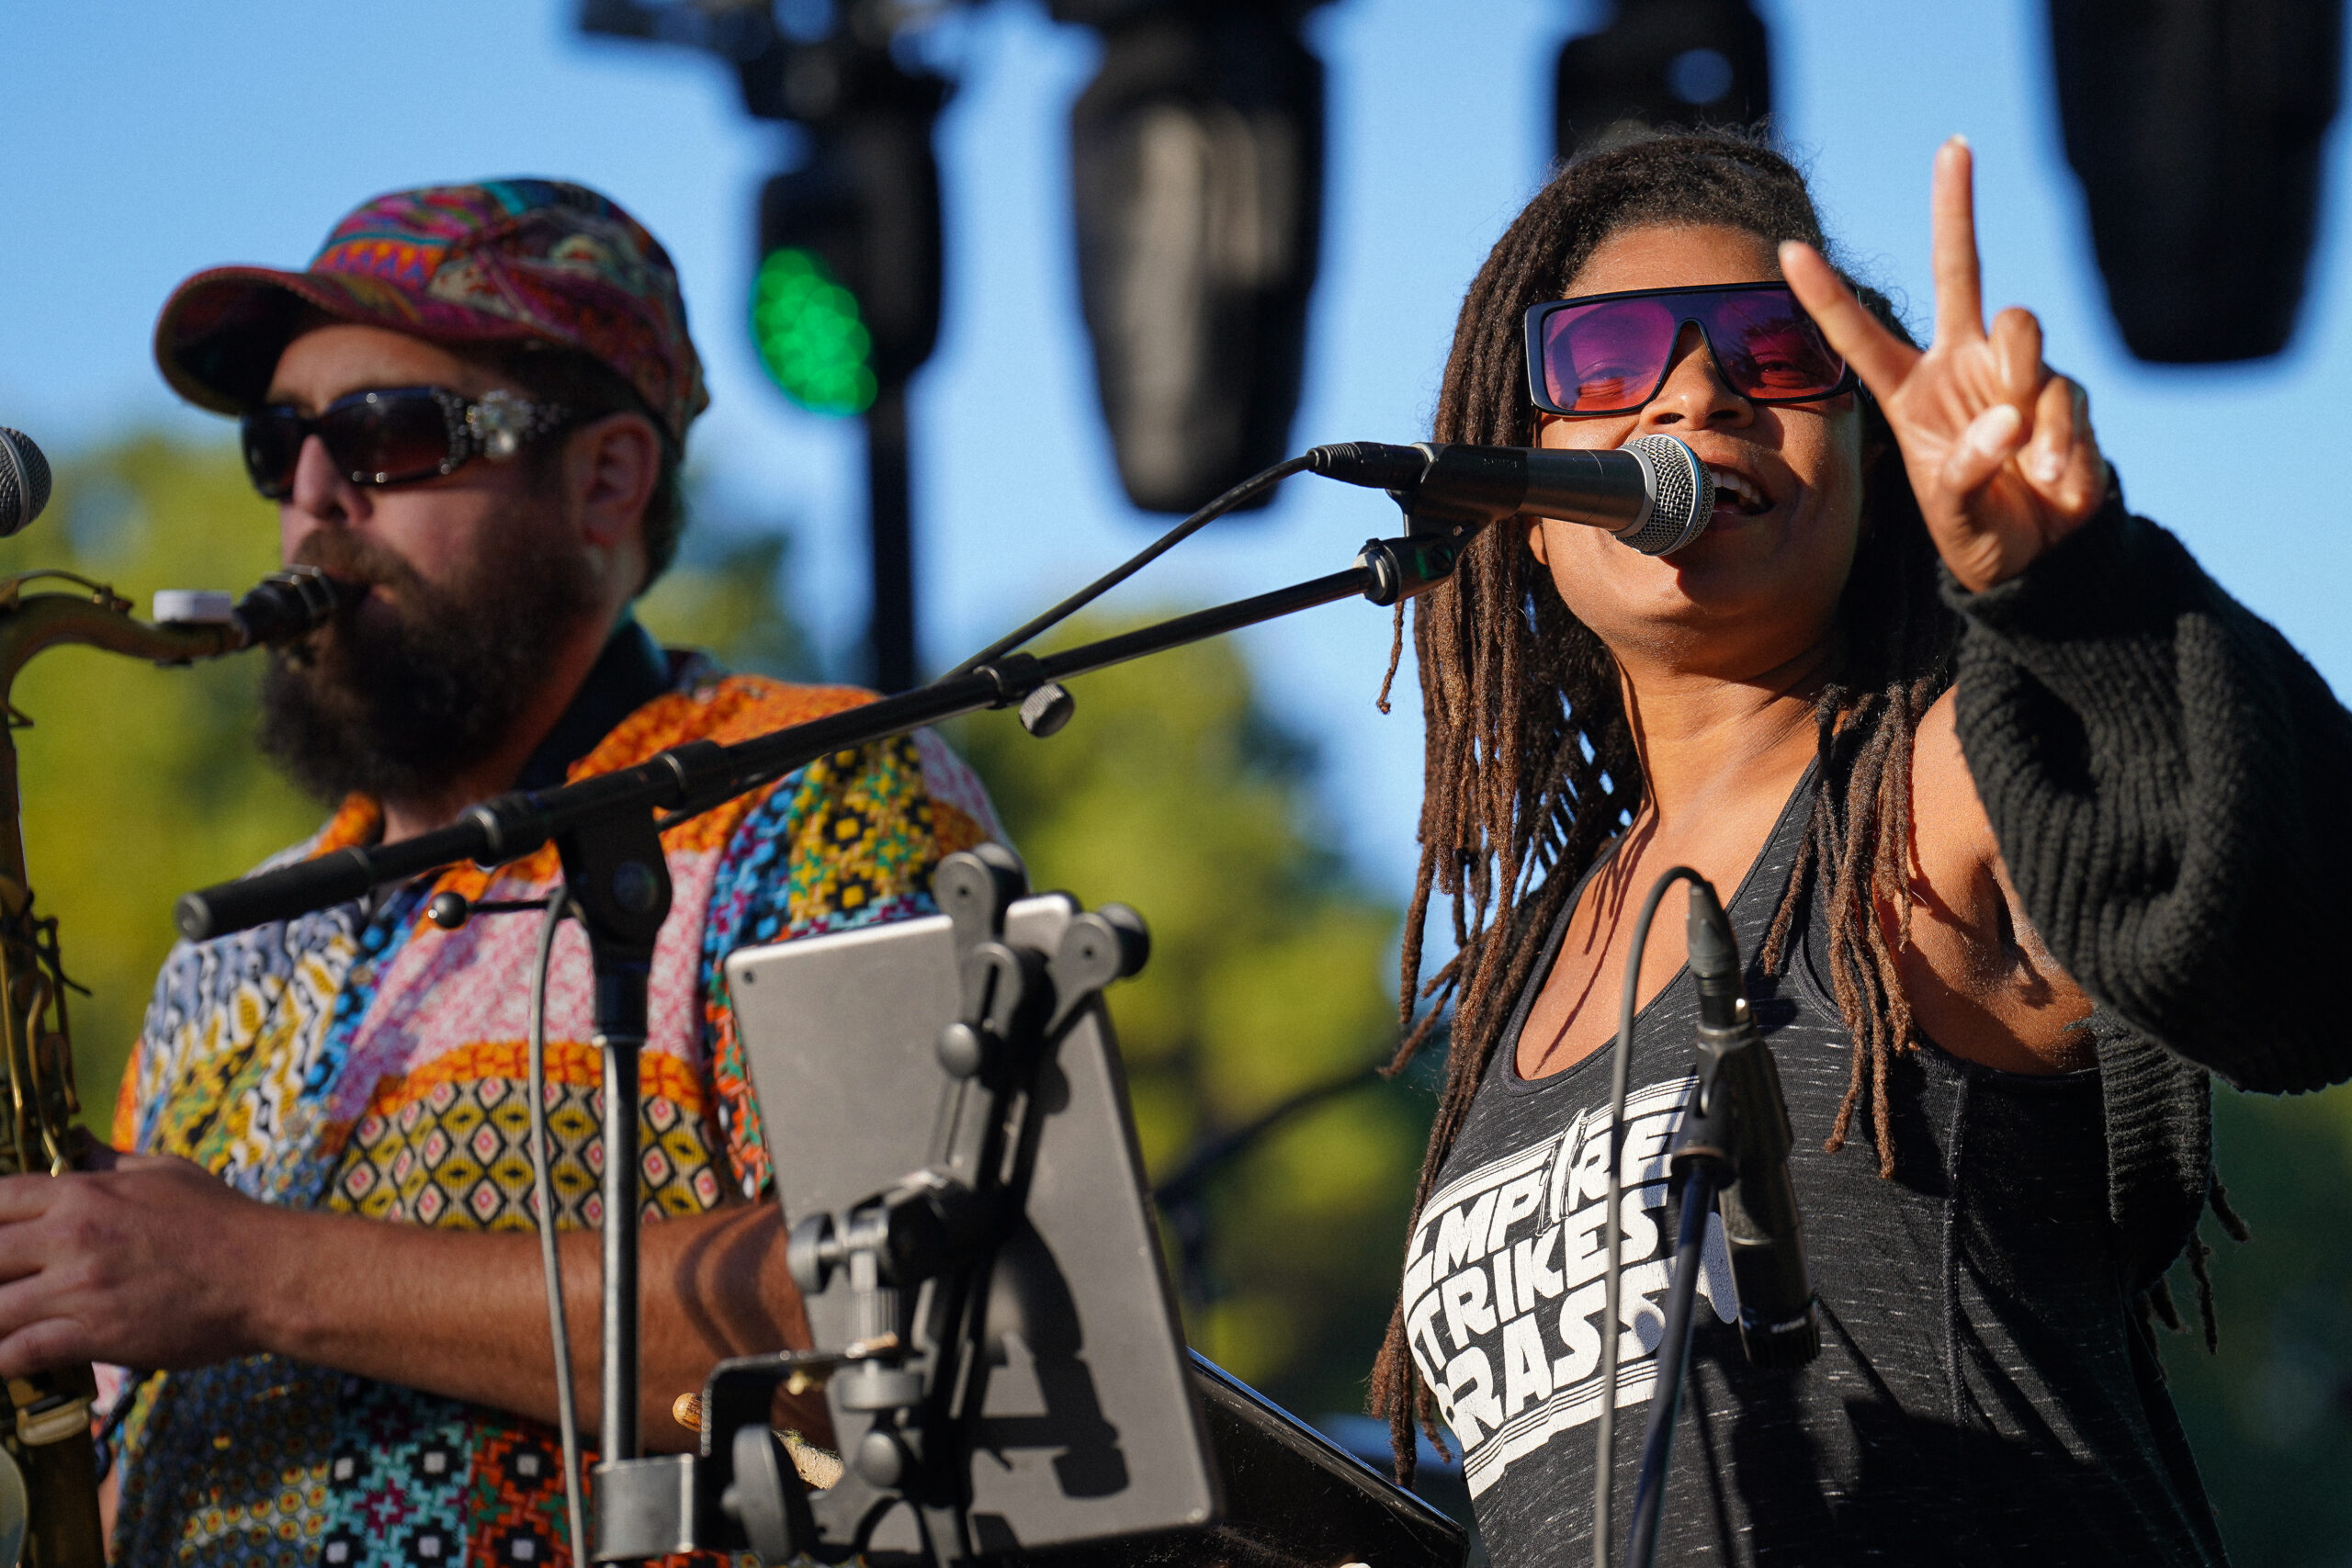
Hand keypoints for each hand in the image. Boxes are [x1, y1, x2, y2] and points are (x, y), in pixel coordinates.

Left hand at [0, 1148, 293, 1374]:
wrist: (268, 1274)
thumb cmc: (223, 1220)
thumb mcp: (165, 1172)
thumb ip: (109, 1159)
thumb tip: (75, 1139)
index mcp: (84, 1194)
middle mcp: (70, 1238)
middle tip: (6, 1282)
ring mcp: (78, 1289)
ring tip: (5, 1323)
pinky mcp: (93, 1335)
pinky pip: (18, 1354)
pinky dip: (2, 1361)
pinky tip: (4, 1363)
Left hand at [1781, 137, 2107, 590]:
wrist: (2042, 554)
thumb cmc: (1979, 526)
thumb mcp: (1953, 511)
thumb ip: (1967, 469)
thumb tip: (2006, 420)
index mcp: (1911, 389)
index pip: (1860, 336)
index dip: (1826, 296)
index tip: (1790, 250)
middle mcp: (1962, 363)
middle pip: (1961, 269)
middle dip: (1956, 206)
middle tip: (1954, 146)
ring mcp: (2016, 369)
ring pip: (2022, 333)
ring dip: (2021, 391)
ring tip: (2025, 460)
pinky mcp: (2063, 390)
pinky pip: (2060, 396)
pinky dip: (2059, 444)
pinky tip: (2052, 477)